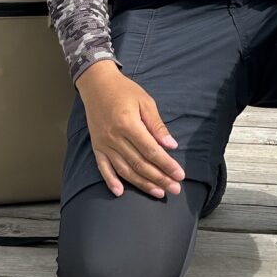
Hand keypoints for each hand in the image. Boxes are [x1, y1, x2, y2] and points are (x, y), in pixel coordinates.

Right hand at [75, 60, 183, 198]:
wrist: (97, 84)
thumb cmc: (124, 91)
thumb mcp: (146, 102)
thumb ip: (157, 125)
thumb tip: (171, 146)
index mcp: (128, 124)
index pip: (151, 150)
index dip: (166, 164)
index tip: (179, 175)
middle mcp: (114, 137)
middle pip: (139, 163)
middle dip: (159, 178)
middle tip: (175, 189)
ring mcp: (103, 144)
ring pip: (124, 169)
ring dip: (142, 184)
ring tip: (158, 192)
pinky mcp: (96, 147)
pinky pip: (103, 167)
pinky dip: (111, 181)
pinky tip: (121, 192)